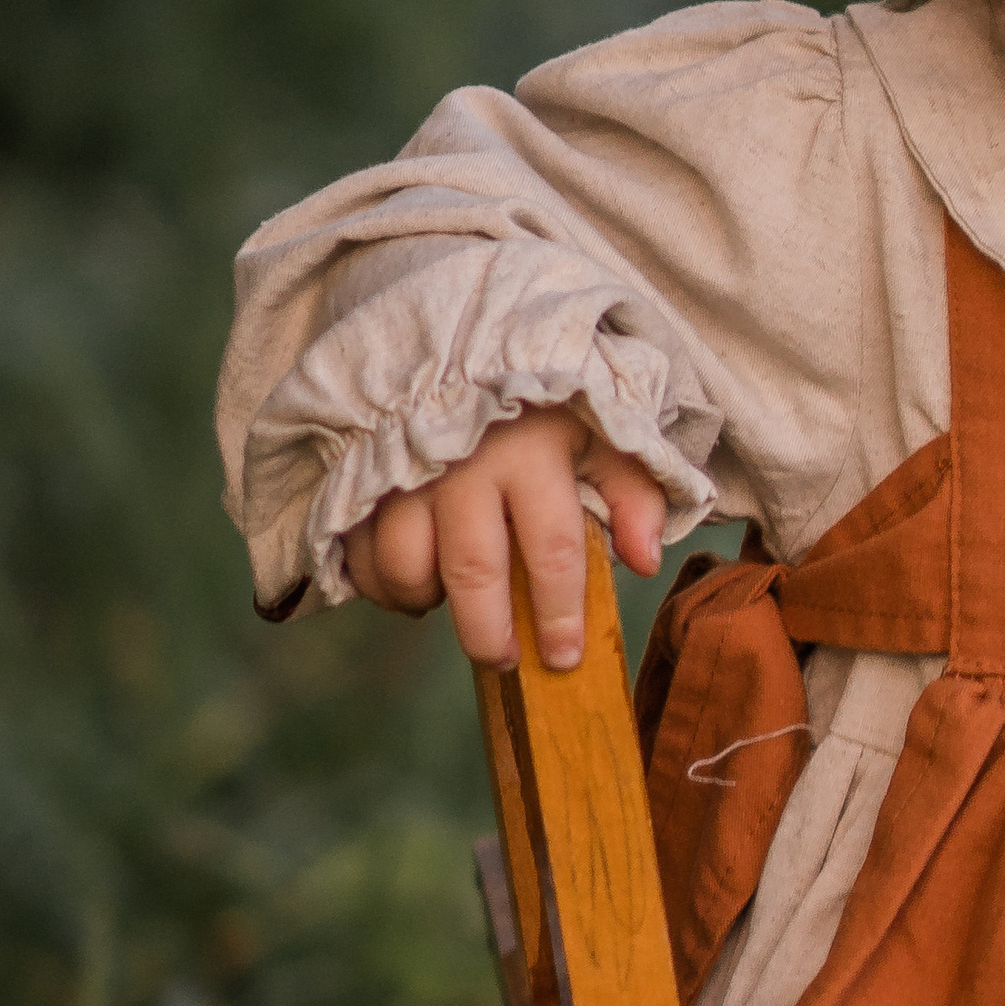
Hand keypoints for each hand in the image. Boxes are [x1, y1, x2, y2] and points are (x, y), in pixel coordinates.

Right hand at [340, 405, 668, 670]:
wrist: (458, 345)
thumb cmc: (538, 404)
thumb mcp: (600, 433)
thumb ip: (632, 494)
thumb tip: (645, 562)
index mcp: (531, 455)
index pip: (553, 550)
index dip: (561, 613)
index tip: (565, 657)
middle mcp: (464, 466)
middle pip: (474, 572)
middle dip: (490, 632)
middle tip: (505, 660)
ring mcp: (405, 472)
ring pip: (406, 566)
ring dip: (428, 600)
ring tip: (452, 604)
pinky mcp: (358, 477)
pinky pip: (360, 554)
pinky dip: (383, 583)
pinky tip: (414, 582)